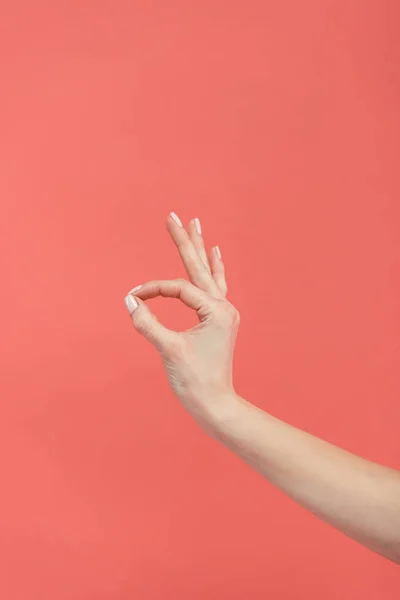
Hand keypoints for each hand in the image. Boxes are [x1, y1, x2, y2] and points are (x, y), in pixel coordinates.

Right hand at [124, 213, 239, 428]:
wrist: (214, 404)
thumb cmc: (194, 380)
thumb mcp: (168, 350)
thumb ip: (147, 322)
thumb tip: (130, 299)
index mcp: (217, 310)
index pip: (179, 289)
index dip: (154, 290)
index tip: (135, 297)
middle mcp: (224, 307)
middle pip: (199, 267)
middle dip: (185, 240)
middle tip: (174, 214)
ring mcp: (224, 313)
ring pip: (208, 274)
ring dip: (199, 249)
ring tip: (196, 224)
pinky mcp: (219, 320)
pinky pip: (215, 287)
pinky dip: (213, 269)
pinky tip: (216, 253)